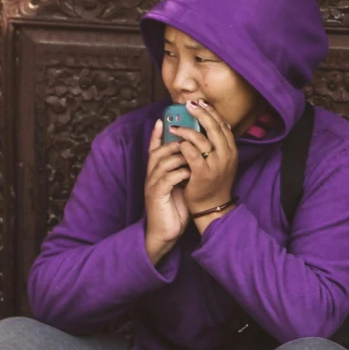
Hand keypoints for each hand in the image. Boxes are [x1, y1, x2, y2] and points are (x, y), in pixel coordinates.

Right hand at [143, 124, 192, 263]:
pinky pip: (167, 178)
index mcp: (157, 171)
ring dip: (181, 156)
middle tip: (192, 136)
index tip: (162, 118)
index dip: (157, 133)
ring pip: (164, 161)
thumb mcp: (180, 184)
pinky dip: (180, 173)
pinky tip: (190, 173)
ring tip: (194, 155)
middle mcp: (152, 175)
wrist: (166, 231)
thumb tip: (197, 152)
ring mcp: (152, 184)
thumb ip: (184, 168)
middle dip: (176, 142)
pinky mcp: (156, 195)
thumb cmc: (175, 207)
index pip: (155, 148)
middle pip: (160, 150)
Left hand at [173, 98, 240, 217]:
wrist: (212, 205)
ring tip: (175, 126)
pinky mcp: (203, 173)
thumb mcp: (222, 160)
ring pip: (202, 139)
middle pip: (214, 127)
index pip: (223, 125)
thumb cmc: (214, 182)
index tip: (200, 103)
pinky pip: (192, 154)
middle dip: (201, 113)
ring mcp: (216, 164)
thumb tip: (214, 122)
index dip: (211, 112)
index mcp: (231, 150)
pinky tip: (177, 142)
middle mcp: (226, 155)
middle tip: (189, 105)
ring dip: (187, 130)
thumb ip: (219, 144)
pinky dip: (184, 145)